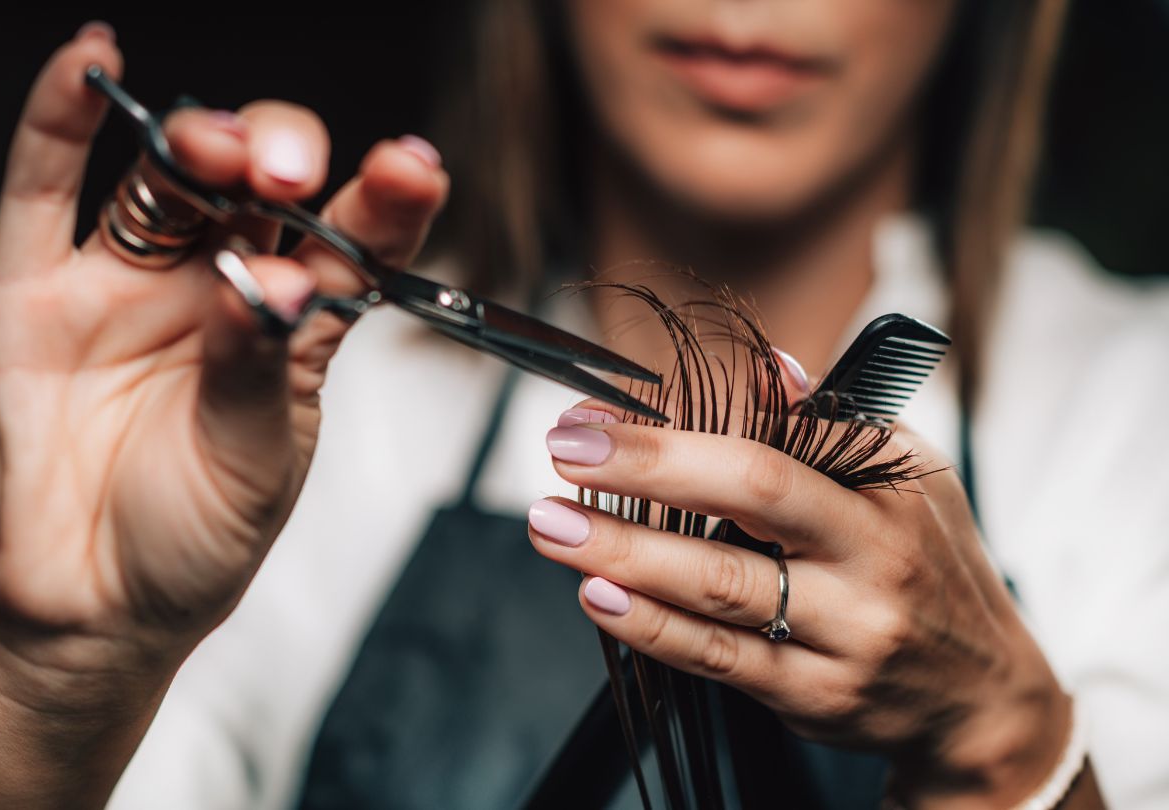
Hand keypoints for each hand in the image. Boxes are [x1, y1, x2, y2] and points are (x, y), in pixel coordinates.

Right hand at [0, 23, 447, 807]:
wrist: (83, 608)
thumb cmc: (189, 541)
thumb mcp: (253, 464)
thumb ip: (256, 366)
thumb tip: (267, 281)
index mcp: (292, 325)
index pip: (348, 239)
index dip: (383, 200)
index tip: (412, 169)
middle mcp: (215, 283)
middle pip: (256, 185)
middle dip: (279, 159)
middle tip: (286, 174)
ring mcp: (126, 278)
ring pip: (166, 177)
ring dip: (197, 141)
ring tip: (218, 148)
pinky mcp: (34, 285)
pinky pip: (45, 186)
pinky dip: (58, 118)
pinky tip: (89, 61)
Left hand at [531, 401, 1072, 807]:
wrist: (981, 697)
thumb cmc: (927, 565)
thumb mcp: (905, 480)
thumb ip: (828, 426)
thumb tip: (766, 366)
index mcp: (887, 487)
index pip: (779, 435)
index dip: (681, 422)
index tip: (598, 414)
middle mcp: (872, 555)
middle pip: (754, 494)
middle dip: (650, 467)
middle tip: (565, 451)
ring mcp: (846, 631)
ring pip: (723, 585)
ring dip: (625, 551)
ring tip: (552, 527)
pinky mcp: (814, 693)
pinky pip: (720, 657)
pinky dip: (652, 627)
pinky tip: (599, 596)